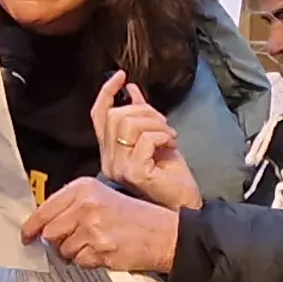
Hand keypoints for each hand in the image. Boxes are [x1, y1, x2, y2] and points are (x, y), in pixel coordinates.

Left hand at [26, 177, 181, 276]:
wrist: (163, 234)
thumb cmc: (134, 217)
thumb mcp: (102, 198)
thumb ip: (73, 207)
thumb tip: (43, 226)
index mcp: (83, 189)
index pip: (45, 209)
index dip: (32, 226)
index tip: (26, 236)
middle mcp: (85, 205)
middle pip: (50, 232)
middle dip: (56, 243)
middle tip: (70, 245)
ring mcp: (92, 228)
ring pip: (63, 250)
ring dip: (74, 254)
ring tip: (94, 247)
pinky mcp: (100, 249)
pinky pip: (80, 262)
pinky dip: (88, 262)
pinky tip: (103, 254)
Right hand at [92, 72, 198, 208]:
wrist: (184, 204)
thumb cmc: (171, 175)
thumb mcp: (155, 138)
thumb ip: (141, 116)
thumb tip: (132, 90)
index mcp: (110, 152)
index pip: (98, 116)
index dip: (107, 92)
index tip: (121, 76)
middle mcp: (108, 161)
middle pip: (116, 116)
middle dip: (144, 110)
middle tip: (163, 123)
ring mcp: (118, 168)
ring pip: (128, 124)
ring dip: (155, 123)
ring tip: (168, 134)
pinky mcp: (133, 172)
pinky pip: (144, 138)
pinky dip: (161, 134)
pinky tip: (170, 143)